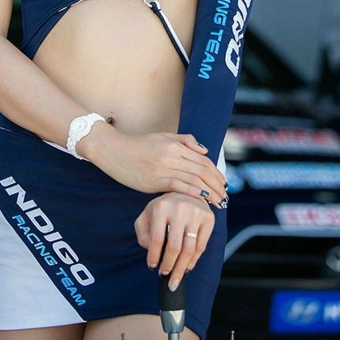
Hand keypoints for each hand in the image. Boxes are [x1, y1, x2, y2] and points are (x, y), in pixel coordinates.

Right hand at [84, 127, 227, 208]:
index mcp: (176, 144)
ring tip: (218, 202)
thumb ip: (184, 141)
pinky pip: (179, 186)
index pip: (203, 160)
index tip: (223, 184)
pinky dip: (194, 193)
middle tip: (225, 196)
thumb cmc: (137, 145)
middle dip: (217, 185)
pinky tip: (203, 200)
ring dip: (210, 192)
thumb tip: (205, 151)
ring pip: (194, 179)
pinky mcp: (155, 180)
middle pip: (202, 170)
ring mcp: (164, 167)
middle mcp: (173, 154)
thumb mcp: (162, 137)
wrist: (114, 150)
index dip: (216, 173)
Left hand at [134, 192, 214, 289]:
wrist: (186, 191)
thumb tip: (151, 251)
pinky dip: (193, 261)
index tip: (152, 266)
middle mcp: (180, 208)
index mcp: (161, 206)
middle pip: (175, 247)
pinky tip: (187, 268)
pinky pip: (202, 246)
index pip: (157, 239)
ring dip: (181, 268)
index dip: (154, 256)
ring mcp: (196, 212)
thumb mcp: (147, 214)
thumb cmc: (164, 207)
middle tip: (164, 276)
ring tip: (175, 278)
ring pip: (189, 249)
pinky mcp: (209, 218)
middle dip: (169, 266)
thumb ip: (142, 232)